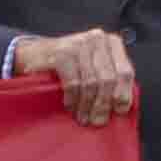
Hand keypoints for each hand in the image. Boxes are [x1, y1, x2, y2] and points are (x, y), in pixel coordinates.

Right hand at [13, 29, 136, 125]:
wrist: (35, 52)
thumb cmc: (69, 62)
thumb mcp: (94, 64)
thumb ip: (110, 76)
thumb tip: (123, 104)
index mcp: (111, 42)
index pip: (125, 71)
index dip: (124, 93)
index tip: (119, 111)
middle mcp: (97, 40)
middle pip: (108, 78)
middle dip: (103, 104)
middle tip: (98, 121)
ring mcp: (78, 45)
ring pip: (91, 83)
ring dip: (87, 105)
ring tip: (83, 118)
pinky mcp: (61, 53)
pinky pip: (73, 83)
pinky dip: (72, 98)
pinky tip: (71, 107)